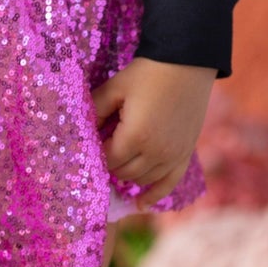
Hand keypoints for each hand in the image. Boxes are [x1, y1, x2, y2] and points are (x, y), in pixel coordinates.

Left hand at [92, 57, 215, 208]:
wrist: (187, 62)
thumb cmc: (147, 73)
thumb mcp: (115, 88)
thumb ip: (95, 111)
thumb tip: (80, 130)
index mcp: (136, 136)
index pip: (107, 159)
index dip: (96, 153)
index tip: (90, 142)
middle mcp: (156, 152)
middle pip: (124, 172)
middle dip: (110, 163)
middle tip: (103, 148)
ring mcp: (173, 155)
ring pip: (143, 178)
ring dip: (127, 174)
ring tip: (117, 165)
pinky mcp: (186, 153)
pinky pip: (169, 182)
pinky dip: (154, 194)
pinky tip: (140, 204)